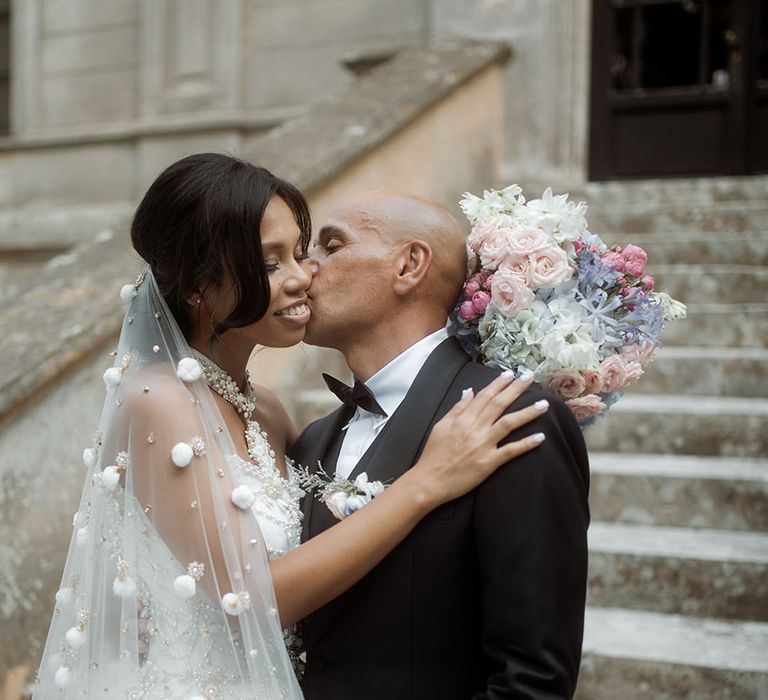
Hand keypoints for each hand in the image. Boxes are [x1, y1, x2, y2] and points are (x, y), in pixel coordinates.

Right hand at [411, 372, 547, 508]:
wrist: (429, 480)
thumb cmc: (433, 454)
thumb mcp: (440, 426)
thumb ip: (457, 408)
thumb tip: (468, 391)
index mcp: (463, 418)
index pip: (484, 396)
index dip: (498, 384)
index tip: (510, 374)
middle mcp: (475, 428)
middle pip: (499, 404)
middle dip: (516, 389)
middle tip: (529, 377)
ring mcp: (483, 445)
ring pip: (509, 423)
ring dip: (528, 412)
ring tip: (544, 404)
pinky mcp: (488, 462)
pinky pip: (511, 451)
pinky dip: (526, 444)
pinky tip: (540, 437)